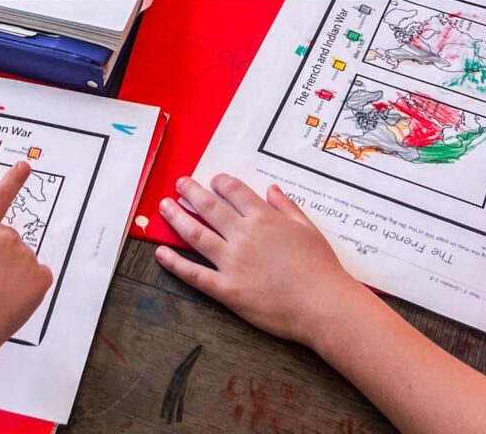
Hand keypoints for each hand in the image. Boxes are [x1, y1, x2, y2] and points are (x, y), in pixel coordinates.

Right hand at [0, 162, 52, 354]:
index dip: (13, 181)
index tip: (26, 164)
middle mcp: (4, 236)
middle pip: (9, 242)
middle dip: (0, 259)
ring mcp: (24, 256)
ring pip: (22, 262)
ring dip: (12, 275)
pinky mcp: (40, 277)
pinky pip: (38, 277)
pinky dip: (29, 289)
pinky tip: (10, 301)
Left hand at [155, 175, 361, 348]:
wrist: (324, 306)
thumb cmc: (321, 268)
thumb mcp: (308, 229)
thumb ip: (286, 207)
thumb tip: (271, 189)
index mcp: (263, 218)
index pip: (233, 191)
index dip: (219, 182)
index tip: (212, 180)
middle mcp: (243, 235)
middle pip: (208, 207)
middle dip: (190, 192)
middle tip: (179, 184)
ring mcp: (232, 262)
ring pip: (195, 234)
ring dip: (176, 218)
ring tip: (164, 207)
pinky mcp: (227, 290)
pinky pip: (195, 274)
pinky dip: (175, 263)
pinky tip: (160, 253)